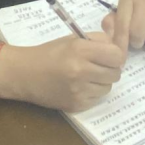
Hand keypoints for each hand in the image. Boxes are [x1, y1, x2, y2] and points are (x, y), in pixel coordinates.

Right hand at [2, 32, 124, 112]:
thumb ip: (98, 39)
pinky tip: (79, 86)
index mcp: (81, 50)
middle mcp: (81, 71)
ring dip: (101, 82)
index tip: (109, 55)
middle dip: (110, 69)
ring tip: (86, 76)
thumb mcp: (73, 39)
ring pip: (108, 88)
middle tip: (98, 65)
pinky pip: (96, 98)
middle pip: (115, 73)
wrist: (25, 74)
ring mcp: (79, 91)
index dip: (115, 55)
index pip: (117, 56)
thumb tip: (119, 43)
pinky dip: (92, 92)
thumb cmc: (50, 52)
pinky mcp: (76, 105)